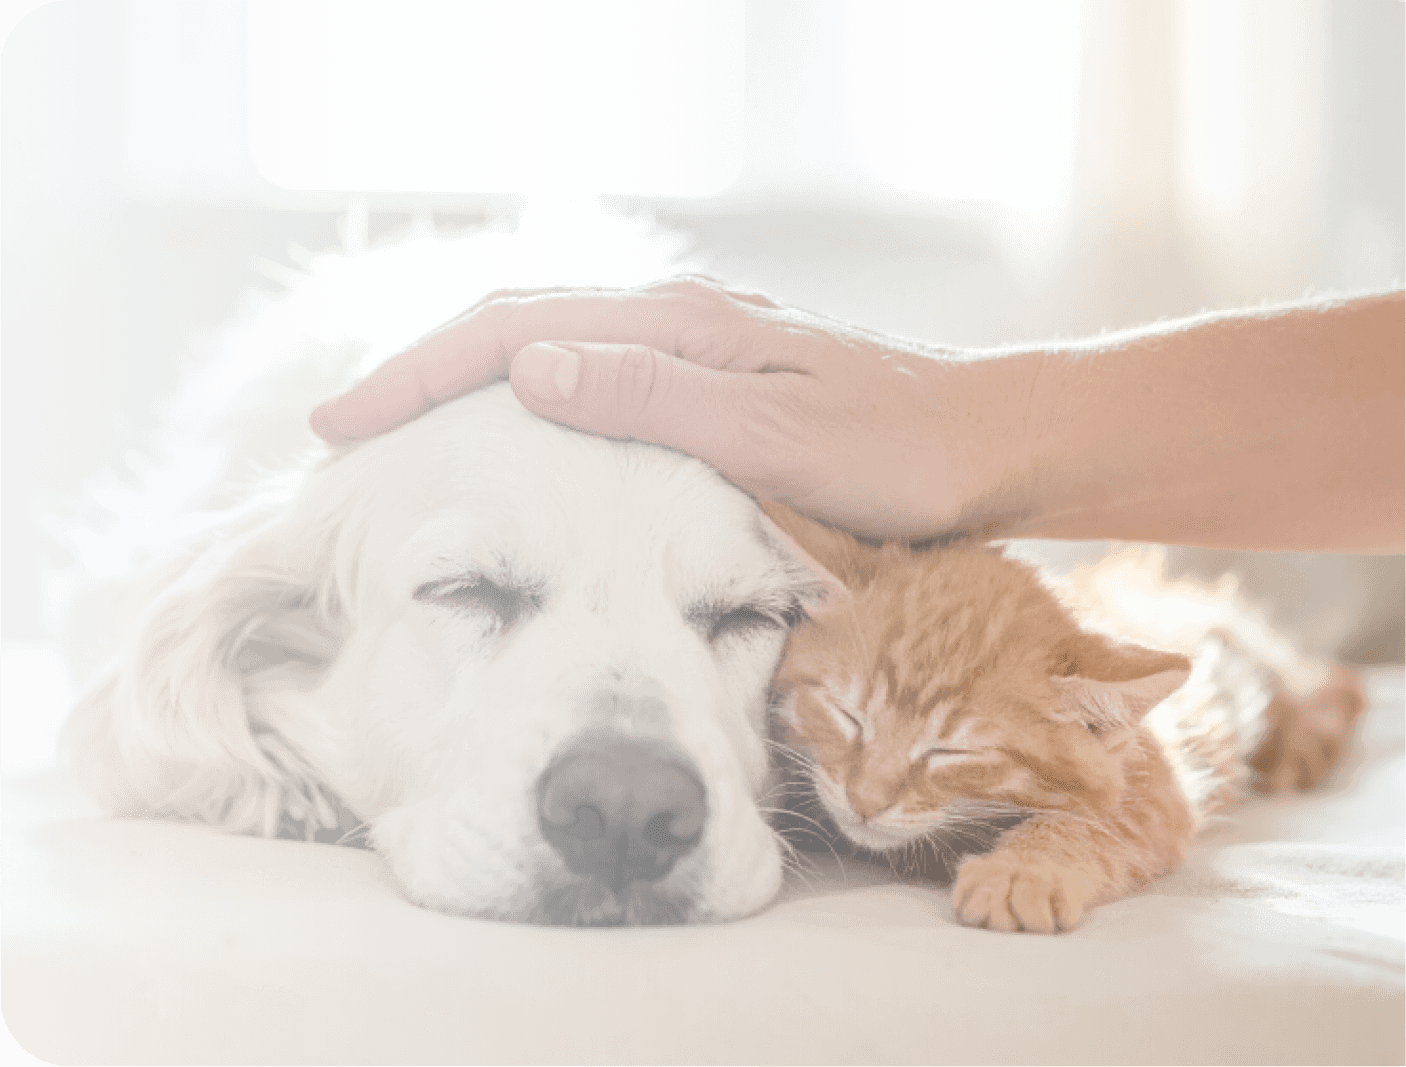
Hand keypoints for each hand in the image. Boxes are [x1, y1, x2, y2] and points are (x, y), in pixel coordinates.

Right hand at [310, 276, 1019, 538]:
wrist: (995, 445)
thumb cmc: (903, 453)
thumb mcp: (776, 436)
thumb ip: (655, 402)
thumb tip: (526, 370)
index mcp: (682, 327)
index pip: (514, 334)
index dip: (417, 377)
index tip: (338, 423)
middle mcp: (683, 325)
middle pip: (521, 328)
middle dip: (426, 375)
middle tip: (348, 428)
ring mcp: (703, 352)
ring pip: (558, 354)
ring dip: (474, 388)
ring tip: (411, 437)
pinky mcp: (723, 387)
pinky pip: (604, 384)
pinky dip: (539, 408)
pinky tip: (527, 443)